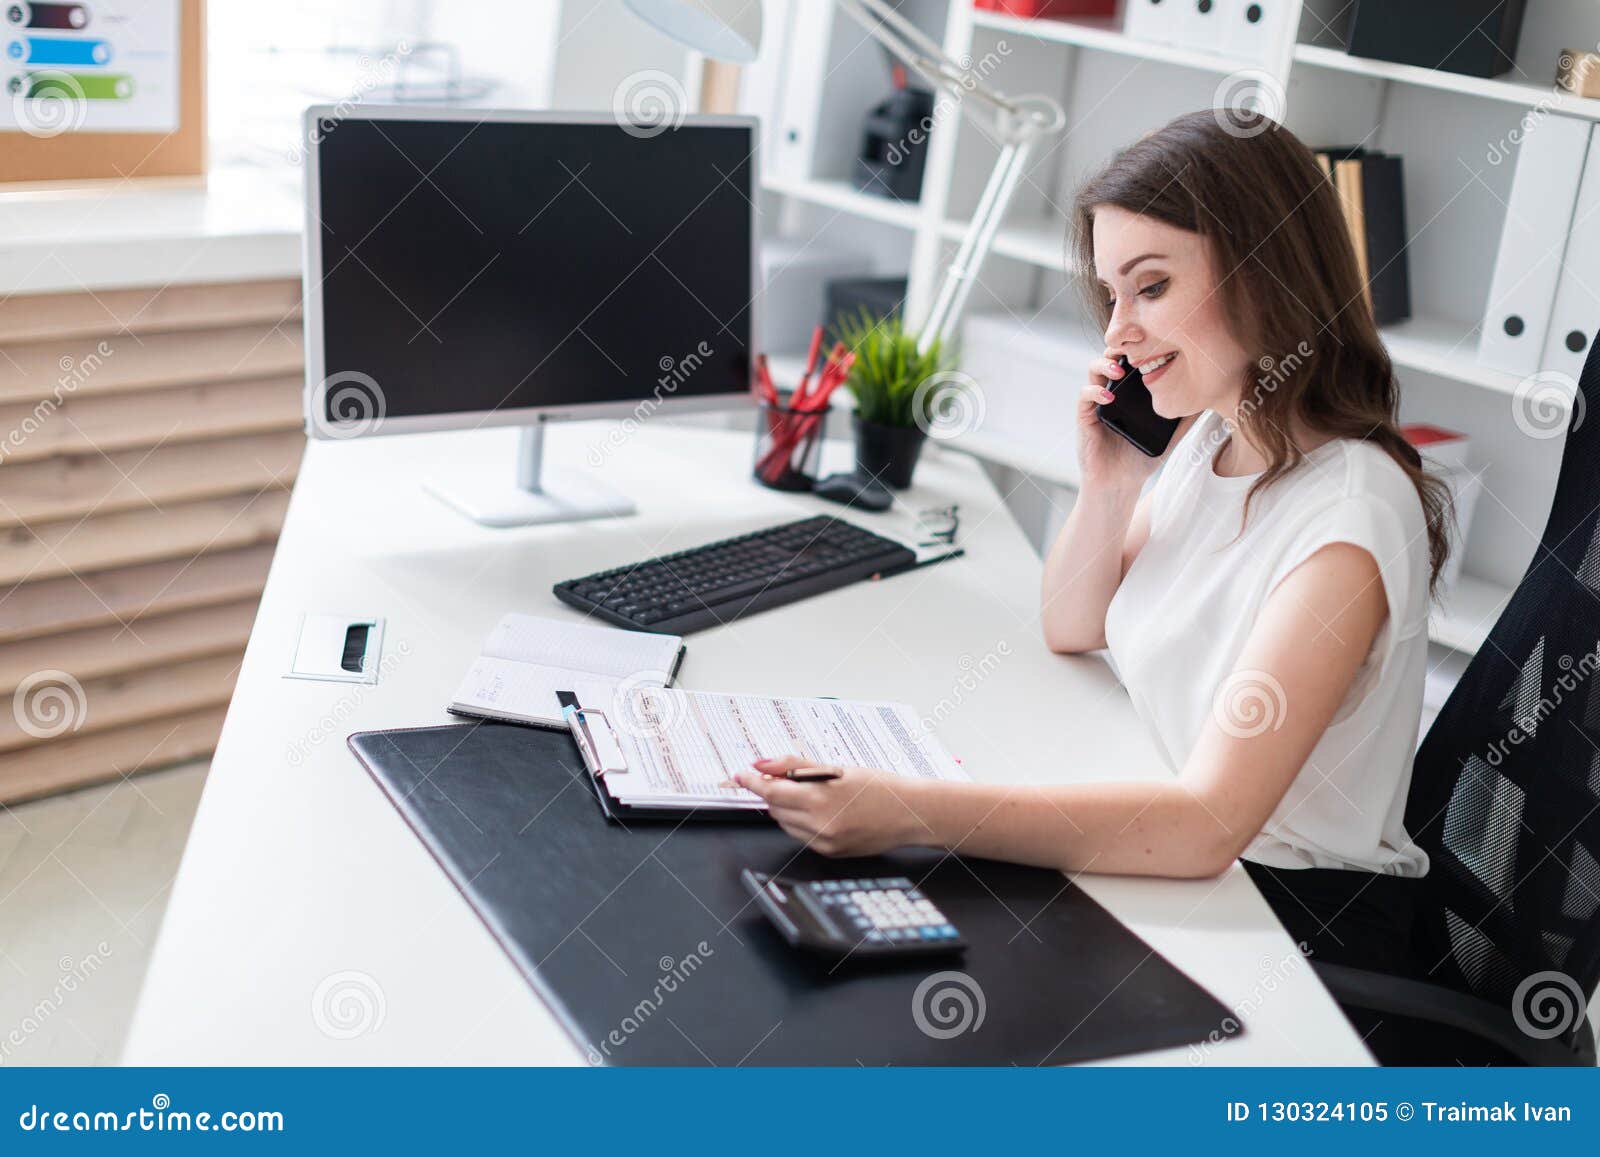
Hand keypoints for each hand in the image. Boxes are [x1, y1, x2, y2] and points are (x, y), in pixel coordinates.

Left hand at [732, 756, 928, 856]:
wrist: (910, 813)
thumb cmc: (879, 786)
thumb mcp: (836, 768)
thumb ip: (794, 765)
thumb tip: (762, 764)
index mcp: (820, 800)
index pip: (770, 792)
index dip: (751, 783)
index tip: (741, 775)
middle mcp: (820, 826)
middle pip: (775, 809)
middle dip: (773, 792)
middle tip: (783, 777)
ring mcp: (824, 843)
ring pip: (786, 824)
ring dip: (787, 808)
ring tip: (812, 794)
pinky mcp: (831, 853)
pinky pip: (802, 836)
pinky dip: (802, 822)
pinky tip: (822, 810)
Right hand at [1076, 348, 1187, 494]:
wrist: (1118, 484)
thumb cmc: (1141, 458)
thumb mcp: (1169, 436)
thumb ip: (1185, 418)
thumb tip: (1209, 401)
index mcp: (1131, 391)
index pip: (1134, 359)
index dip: (1141, 346)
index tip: (1156, 340)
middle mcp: (1113, 390)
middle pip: (1112, 356)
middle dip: (1121, 346)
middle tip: (1134, 346)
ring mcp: (1097, 402)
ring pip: (1094, 369)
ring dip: (1105, 364)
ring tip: (1120, 369)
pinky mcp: (1085, 416)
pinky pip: (1085, 395)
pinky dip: (1095, 391)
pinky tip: (1109, 397)